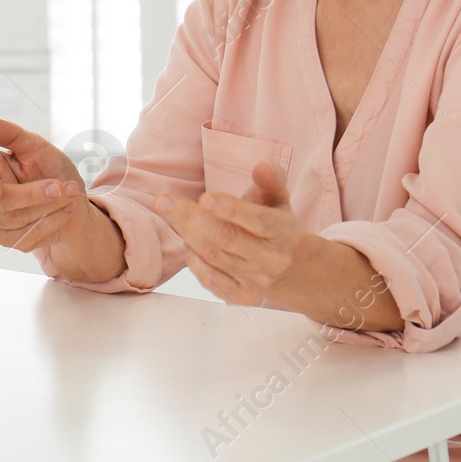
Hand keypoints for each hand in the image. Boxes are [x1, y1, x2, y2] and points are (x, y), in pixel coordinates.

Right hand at [0, 115, 125, 281]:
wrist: (72, 199)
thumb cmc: (51, 169)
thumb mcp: (37, 146)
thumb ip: (12, 134)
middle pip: (1, 201)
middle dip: (34, 194)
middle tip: (60, 186)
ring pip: (18, 219)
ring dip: (49, 206)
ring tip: (71, 192)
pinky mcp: (11, 239)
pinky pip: (29, 235)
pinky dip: (53, 221)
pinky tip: (66, 209)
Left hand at [154, 162, 316, 306]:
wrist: (297, 272)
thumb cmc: (278, 227)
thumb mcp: (279, 201)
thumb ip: (270, 181)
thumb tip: (262, 165)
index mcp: (282, 232)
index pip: (258, 221)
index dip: (232, 210)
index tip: (205, 197)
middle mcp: (270, 260)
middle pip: (226, 239)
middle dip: (191, 218)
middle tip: (163, 201)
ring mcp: (255, 281)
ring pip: (214, 257)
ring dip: (187, 234)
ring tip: (168, 211)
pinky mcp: (241, 296)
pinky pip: (212, 280)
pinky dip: (195, 261)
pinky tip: (186, 242)